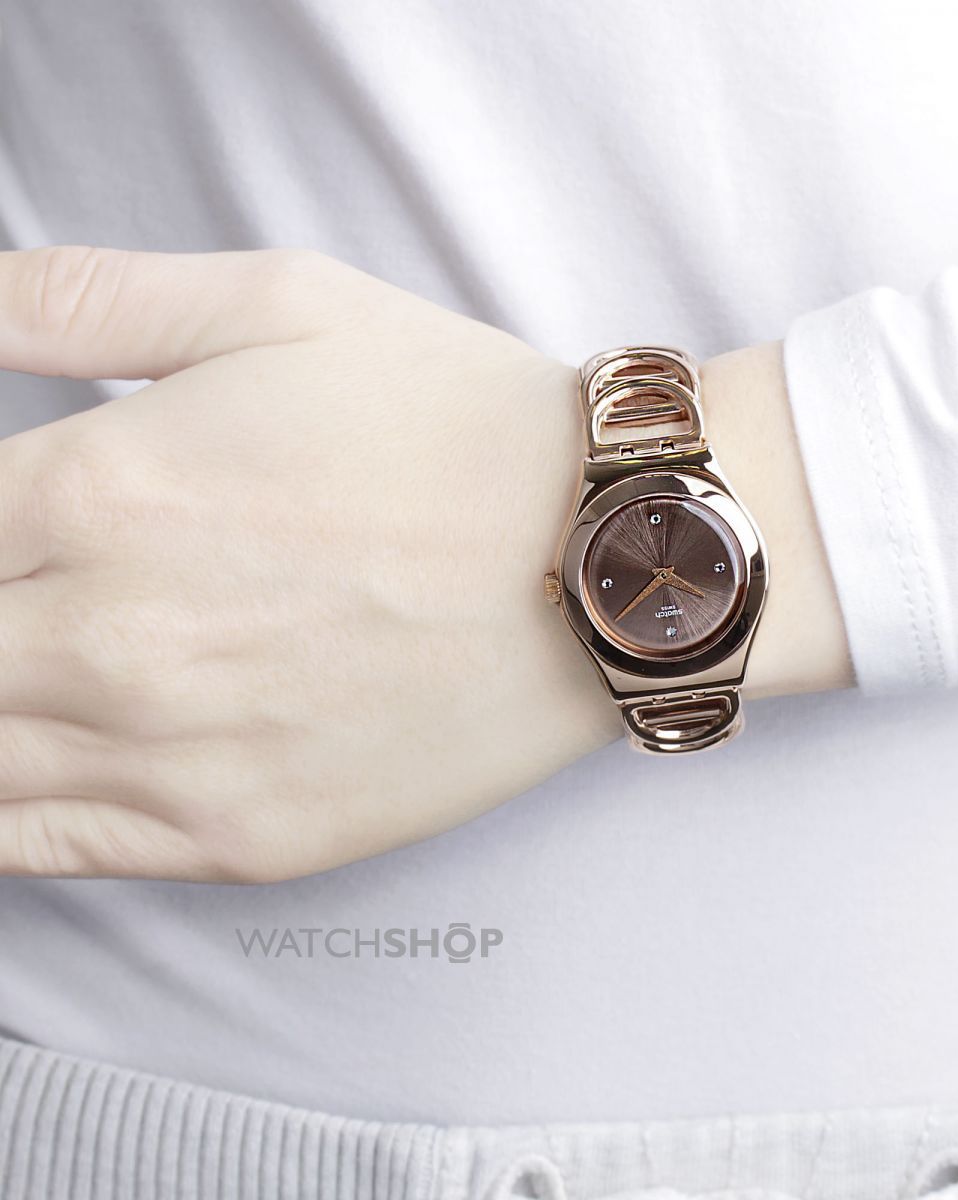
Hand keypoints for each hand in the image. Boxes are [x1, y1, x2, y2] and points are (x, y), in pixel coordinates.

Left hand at [0, 246, 613, 879]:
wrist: (604, 557)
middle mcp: (110, 640)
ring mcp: (173, 759)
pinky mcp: (239, 839)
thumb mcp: (282, 304)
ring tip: (35, 665)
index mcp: (100, 489)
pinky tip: (29, 763)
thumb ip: (84, 298)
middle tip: (24, 597)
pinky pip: (39, 853)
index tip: (8, 527)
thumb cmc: (458, 427)